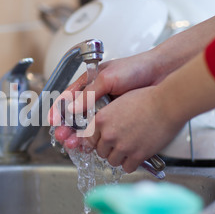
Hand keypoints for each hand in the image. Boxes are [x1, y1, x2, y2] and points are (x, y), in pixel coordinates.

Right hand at [48, 51, 163, 149]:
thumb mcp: (108, 78)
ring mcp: (106, 108)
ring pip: (87, 125)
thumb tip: (71, 108)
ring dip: (79, 136)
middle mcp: (95, 96)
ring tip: (76, 145)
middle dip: (67, 128)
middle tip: (64, 138)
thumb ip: (89, 93)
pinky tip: (92, 145)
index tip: (53, 122)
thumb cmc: (136, 68)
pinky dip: (95, 138)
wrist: (162, 74)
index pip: (67, 97)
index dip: (58, 110)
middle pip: (74, 115)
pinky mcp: (117, 118)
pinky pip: (102, 130)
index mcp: (89, 83)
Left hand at [83, 86, 184, 172]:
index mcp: (101, 119)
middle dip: (109, 149)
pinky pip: (127, 168)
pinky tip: (136, 156)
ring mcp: (122, 146)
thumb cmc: (147, 99)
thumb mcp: (119, 102)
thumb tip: (103, 128)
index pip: (89, 139)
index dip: (97, 141)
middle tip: (119, 145)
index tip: (102, 142)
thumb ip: (108, 117)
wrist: (167, 104)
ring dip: (120, 158)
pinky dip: (131, 164)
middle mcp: (109, 134)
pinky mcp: (137, 155)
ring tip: (129, 150)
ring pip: (112, 162)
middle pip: (101, 152)